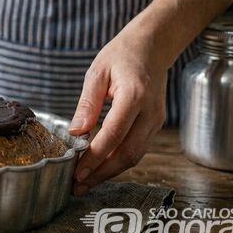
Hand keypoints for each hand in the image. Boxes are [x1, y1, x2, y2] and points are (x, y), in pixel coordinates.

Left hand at [69, 29, 167, 195]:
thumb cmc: (122, 55)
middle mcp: (150, 112)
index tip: (77, 172)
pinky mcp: (156, 123)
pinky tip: (100, 166)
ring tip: (86, 182)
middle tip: (78, 186)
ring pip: (135, 155)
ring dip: (110, 171)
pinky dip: (119, 161)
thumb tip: (75, 132)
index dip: (95, 158)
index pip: (113, 135)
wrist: (153, 45)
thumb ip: (87, 104)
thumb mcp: (97, 73)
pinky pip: (138, 148)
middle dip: (102, 173)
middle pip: (128, 153)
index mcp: (134, 97)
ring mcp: (157, 120)